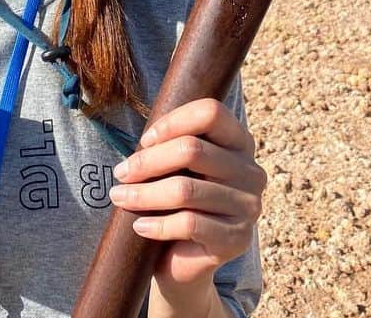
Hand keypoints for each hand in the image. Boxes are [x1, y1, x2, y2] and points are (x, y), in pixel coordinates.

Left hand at [109, 98, 266, 289]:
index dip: (173, 122)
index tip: (145, 140)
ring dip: (144, 194)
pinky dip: (158, 224)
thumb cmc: (176, 200)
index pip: (211, 113)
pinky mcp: (237, 239)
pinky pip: (190, 224)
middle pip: (192, 150)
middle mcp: (251, 171)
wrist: (183, 257)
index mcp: (239, 142)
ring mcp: (248, 206)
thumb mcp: (176, 166)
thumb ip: (170, 145)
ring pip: (186, 190)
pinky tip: (139, 226)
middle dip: (148, 161)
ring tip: (119, 197)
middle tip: (121, 172)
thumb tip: (145, 142)